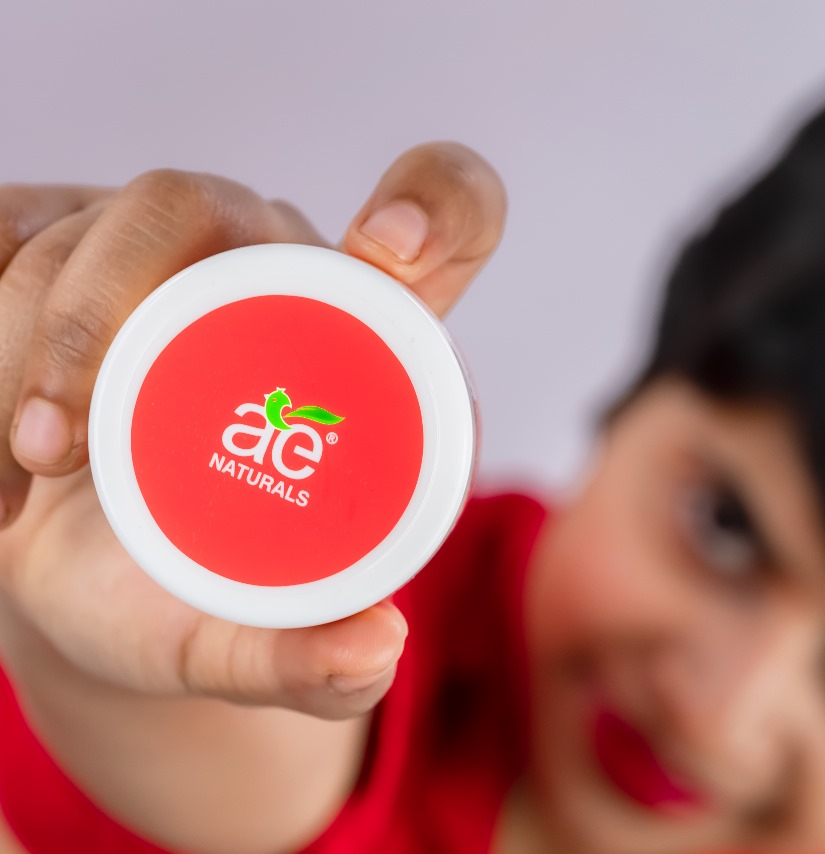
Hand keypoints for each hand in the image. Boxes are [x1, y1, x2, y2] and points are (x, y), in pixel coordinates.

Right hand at [0, 143, 506, 718]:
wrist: (84, 583)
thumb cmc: (193, 593)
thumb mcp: (249, 639)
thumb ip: (312, 661)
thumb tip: (373, 649)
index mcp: (360, 332)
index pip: (448, 209)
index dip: (436, 202)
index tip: (390, 250)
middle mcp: (265, 262)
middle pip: (196, 207)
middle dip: (100, 313)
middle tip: (57, 446)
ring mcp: (155, 247)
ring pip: (77, 235)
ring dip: (23, 349)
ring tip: (21, 471)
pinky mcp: (54, 244)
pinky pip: (3, 239)